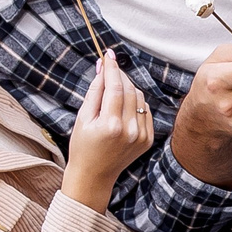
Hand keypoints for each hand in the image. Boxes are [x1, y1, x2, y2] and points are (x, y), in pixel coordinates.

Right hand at [60, 50, 153, 208]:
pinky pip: (146, 111)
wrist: (94, 176)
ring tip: (113, 89)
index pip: (116, 87)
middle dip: (120, 75)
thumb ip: (94, 91)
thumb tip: (102, 67)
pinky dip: (136, 102)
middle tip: (109, 68)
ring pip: (140, 98)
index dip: (112, 68)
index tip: (108, 54)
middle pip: (130, 89)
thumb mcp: (83, 118)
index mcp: (112, 125)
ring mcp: (141, 135)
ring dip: (128, 88)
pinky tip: (123, 105)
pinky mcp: (148, 139)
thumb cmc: (83, 147)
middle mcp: (130, 130)